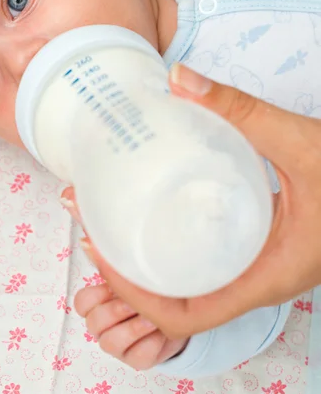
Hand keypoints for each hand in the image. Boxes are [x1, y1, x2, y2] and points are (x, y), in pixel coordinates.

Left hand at [63, 63, 320, 340]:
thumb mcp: (301, 142)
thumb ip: (241, 109)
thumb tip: (178, 77)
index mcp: (268, 275)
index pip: (185, 315)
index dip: (134, 295)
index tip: (101, 254)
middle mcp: (259, 281)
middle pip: (177, 302)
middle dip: (128, 276)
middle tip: (93, 228)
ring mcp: (260, 267)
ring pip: (192, 283)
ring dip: (147, 261)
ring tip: (112, 218)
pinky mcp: (261, 248)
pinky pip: (209, 263)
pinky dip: (175, 246)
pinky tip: (158, 209)